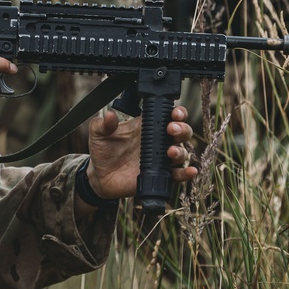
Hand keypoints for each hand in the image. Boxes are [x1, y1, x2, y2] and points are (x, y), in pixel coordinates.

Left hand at [81, 106, 196, 205]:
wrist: (99, 176)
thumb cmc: (102, 150)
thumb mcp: (98, 133)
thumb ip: (103, 123)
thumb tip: (109, 115)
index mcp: (146, 126)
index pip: (167, 115)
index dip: (177, 112)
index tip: (174, 113)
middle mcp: (157, 141)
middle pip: (180, 132)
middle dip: (182, 128)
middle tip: (171, 129)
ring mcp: (160, 159)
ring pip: (181, 152)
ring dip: (180, 151)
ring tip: (170, 151)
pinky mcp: (159, 175)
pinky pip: (177, 175)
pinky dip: (186, 173)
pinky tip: (190, 171)